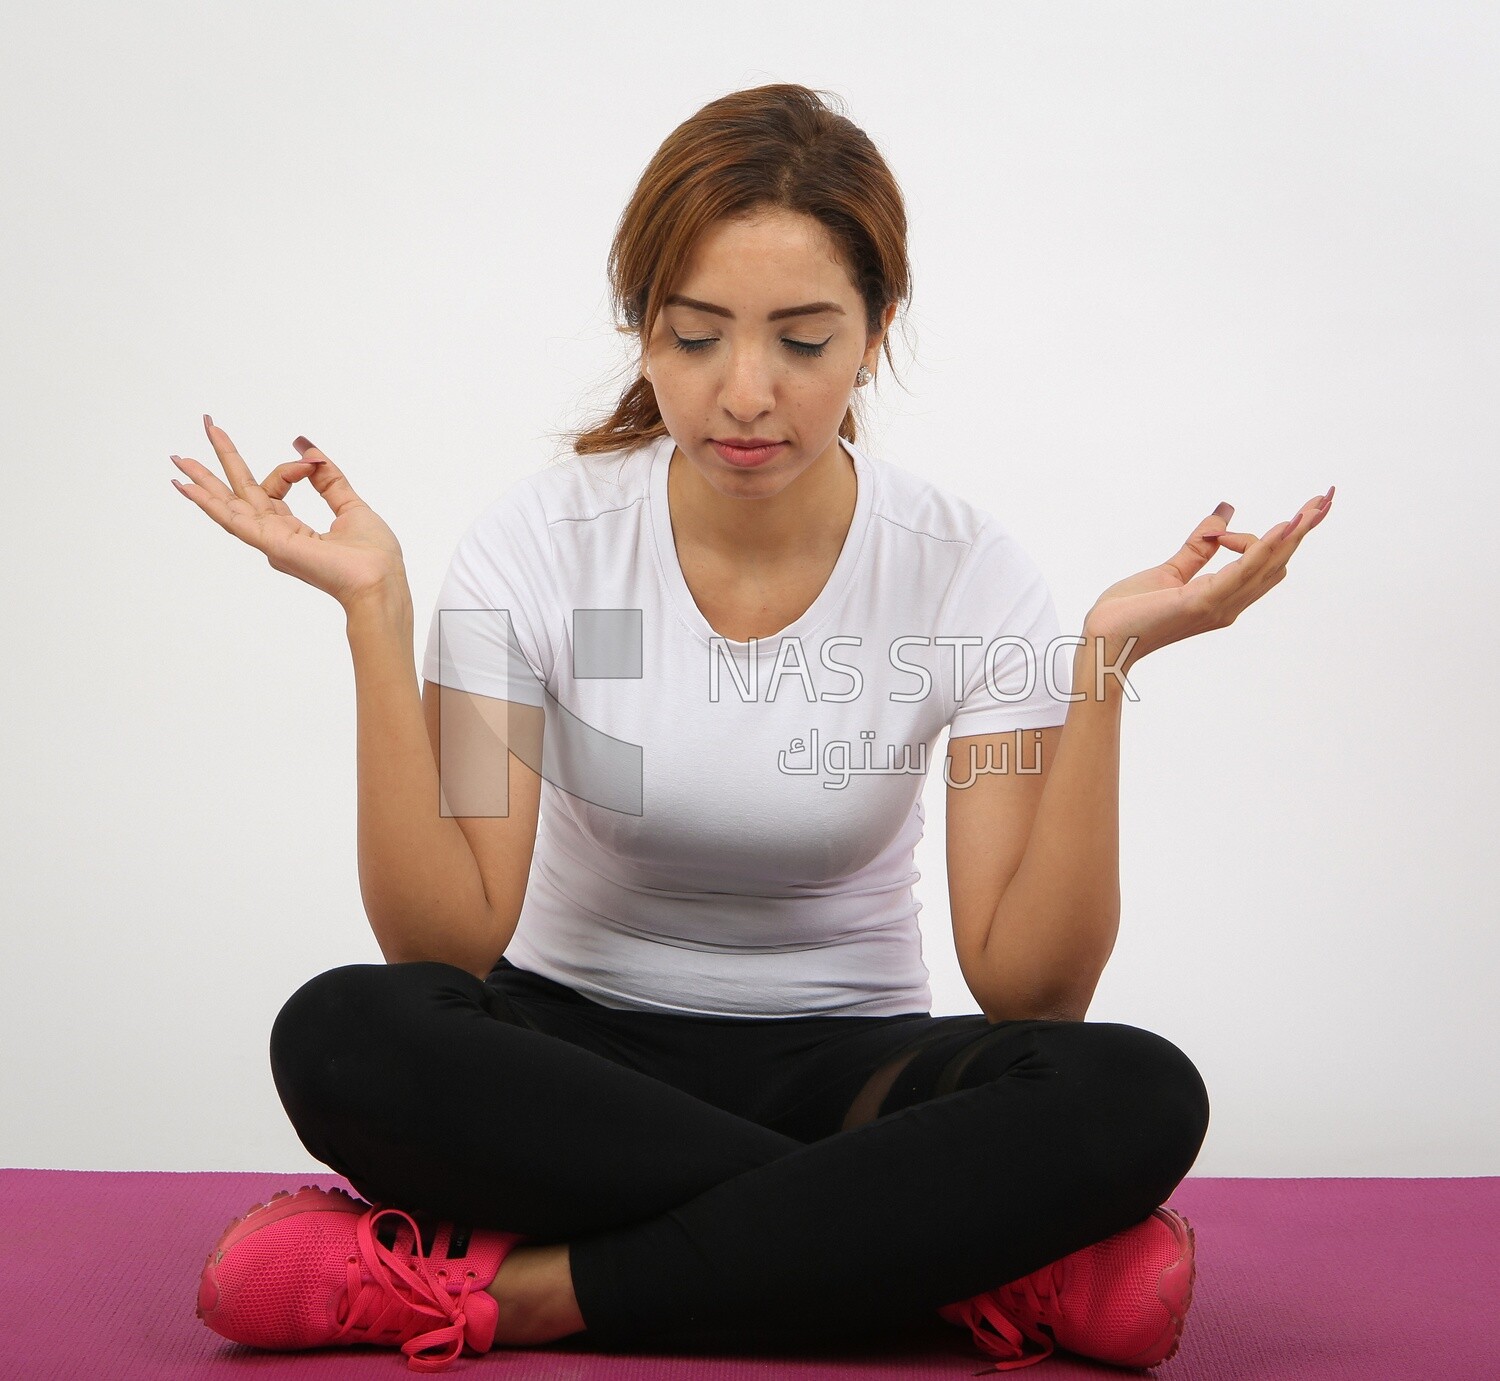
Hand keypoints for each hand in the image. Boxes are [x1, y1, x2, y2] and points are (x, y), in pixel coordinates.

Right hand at [170, 416, 407, 610]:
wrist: (380, 581)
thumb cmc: (373, 556)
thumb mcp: (350, 505)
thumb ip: (327, 478)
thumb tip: (305, 446)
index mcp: (293, 530)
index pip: (275, 487)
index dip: (290, 469)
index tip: (310, 460)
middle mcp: (276, 536)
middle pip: (240, 491)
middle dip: (222, 459)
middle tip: (206, 424)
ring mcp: (270, 541)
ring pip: (229, 503)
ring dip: (203, 480)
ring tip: (179, 458)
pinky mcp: (270, 544)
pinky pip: (232, 520)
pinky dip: (207, 503)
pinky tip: (186, 488)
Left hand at [1081, 486, 1335, 672]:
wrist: (1102, 637)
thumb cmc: (1130, 612)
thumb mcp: (1171, 570)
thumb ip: (1198, 546)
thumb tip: (1222, 514)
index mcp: (1224, 597)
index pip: (1265, 563)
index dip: (1258, 536)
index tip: (1219, 524)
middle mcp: (1230, 604)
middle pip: (1280, 561)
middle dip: (1304, 529)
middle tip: (1326, 497)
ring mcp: (1220, 604)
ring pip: (1269, 563)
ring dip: (1295, 532)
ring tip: (1317, 505)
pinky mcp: (1203, 601)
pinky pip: (1243, 570)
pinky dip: (1264, 546)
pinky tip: (1283, 526)